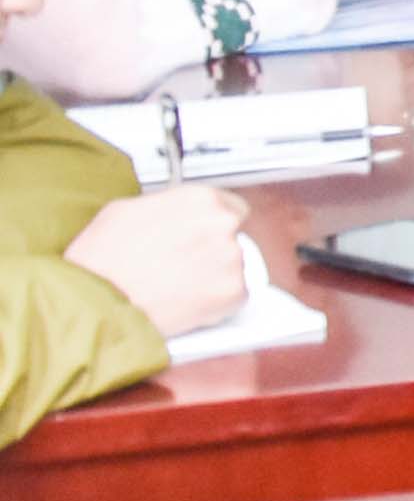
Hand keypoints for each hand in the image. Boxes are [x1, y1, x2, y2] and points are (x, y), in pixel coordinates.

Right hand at [69, 184, 252, 335]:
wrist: (93, 299)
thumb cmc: (100, 258)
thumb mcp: (125, 210)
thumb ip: (165, 206)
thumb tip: (173, 212)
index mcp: (201, 199)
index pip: (229, 206)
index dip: (211, 223)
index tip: (201, 235)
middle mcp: (222, 225)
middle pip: (231, 236)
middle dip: (211, 249)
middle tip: (181, 263)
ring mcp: (231, 260)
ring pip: (232, 267)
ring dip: (213, 275)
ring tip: (176, 284)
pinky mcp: (232, 293)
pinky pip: (234, 297)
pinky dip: (216, 302)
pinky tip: (185, 300)